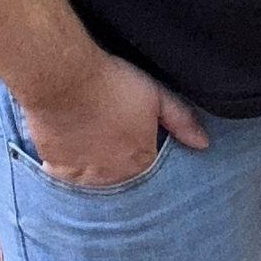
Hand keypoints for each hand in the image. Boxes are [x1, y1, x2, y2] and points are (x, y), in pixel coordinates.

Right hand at [17, 46, 208, 187]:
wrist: (65, 80)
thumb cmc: (113, 84)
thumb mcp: (156, 96)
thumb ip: (181, 121)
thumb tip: (203, 143)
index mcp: (140, 162)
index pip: (149, 168)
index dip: (145, 149)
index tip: (136, 133)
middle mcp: (113, 178)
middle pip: (123, 177)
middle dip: (121, 162)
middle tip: (112, 133)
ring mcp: (84, 177)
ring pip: (96, 180)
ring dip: (98, 166)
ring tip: (94, 139)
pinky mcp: (57, 169)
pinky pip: (67, 178)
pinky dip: (70, 168)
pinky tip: (72, 146)